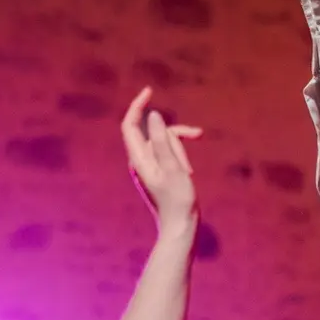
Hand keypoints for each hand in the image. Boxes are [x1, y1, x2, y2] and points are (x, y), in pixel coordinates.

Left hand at [121, 87, 202, 232]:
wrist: (179, 228)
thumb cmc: (177, 201)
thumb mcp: (173, 168)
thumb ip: (162, 141)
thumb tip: (152, 115)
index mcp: (138, 160)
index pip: (130, 125)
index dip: (137, 106)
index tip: (149, 91)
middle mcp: (140, 161)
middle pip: (156, 134)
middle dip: (176, 140)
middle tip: (189, 161)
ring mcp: (150, 167)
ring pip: (167, 144)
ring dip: (181, 153)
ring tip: (188, 175)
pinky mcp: (159, 172)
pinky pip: (170, 154)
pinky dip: (181, 159)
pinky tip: (189, 173)